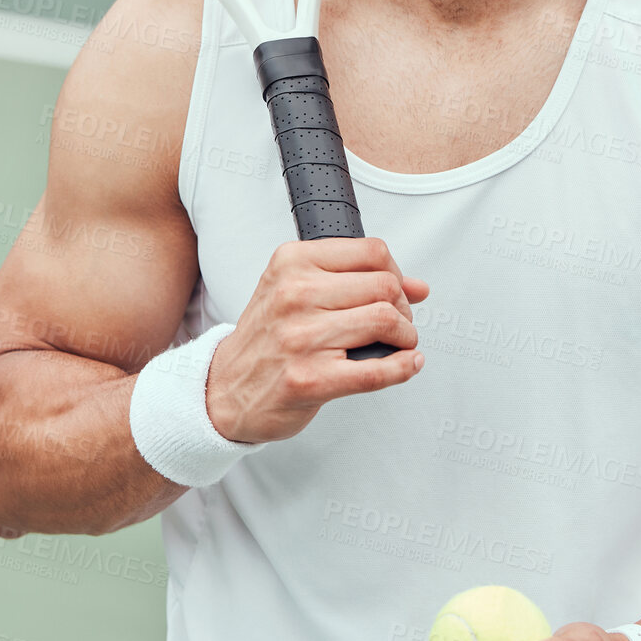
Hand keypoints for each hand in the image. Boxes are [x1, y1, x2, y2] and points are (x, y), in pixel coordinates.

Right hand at [205, 236, 429, 443]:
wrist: (223, 388)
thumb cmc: (266, 338)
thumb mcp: (296, 291)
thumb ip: (356, 280)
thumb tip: (417, 286)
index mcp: (292, 263)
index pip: (371, 252)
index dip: (396, 272)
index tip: (396, 289)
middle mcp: (295, 295)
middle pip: (385, 286)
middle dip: (403, 307)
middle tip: (398, 322)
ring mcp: (302, 338)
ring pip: (386, 321)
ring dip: (406, 336)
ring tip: (399, 343)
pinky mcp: (311, 379)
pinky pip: (377, 370)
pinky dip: (403, 368)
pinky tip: (405, 365)